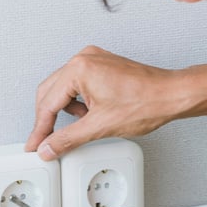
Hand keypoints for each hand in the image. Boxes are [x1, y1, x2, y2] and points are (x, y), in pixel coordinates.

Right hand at [26, 46, 180, 159]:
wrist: (172, 95)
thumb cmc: (146, 102)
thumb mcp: (100, 126)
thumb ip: (68, 139)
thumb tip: (49, 147)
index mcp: (79, 69)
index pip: (48, 103)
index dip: (39, 129)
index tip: (34, 144)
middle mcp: (84, 59)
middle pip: (50, 92)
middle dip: (47, 119)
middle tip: (45, 141)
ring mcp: (94, 60)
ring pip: (64, 88)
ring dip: (65, 110)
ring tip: (81, 125)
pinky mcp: (103, 66)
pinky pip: (79, 84)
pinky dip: (79, 102)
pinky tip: (90, 115)